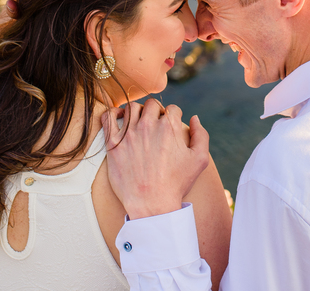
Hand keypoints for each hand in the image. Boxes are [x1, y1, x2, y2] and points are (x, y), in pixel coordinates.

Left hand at [102, 101, 210, 219]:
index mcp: (170, 127)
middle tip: (155, 126)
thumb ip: (201, 135)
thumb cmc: (176, 184)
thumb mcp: (199, 160)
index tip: (170, 127)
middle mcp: (149, 125)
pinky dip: (113, 114)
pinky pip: (109, 117)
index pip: (172, 108)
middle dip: (156, 112)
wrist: (152, 204)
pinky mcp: (113, 143)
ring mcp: (129, 133)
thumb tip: (195, 118)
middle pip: (152, 105)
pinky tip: (119, 120)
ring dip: (137, 112)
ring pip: (132, 108)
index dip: (173, 117)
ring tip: (139, 123)